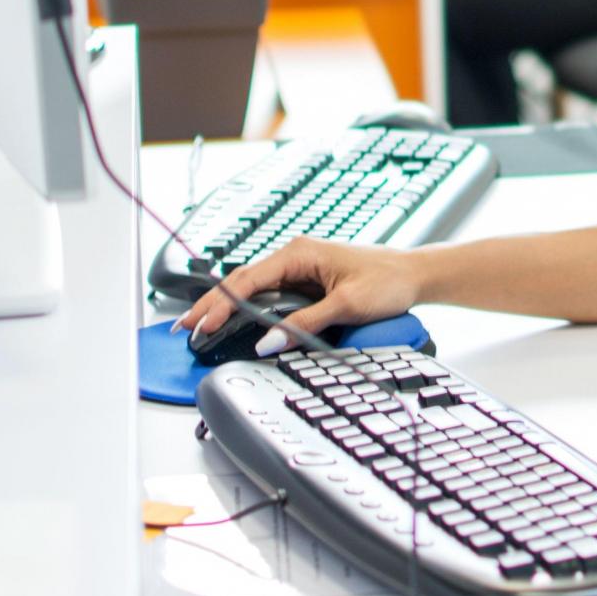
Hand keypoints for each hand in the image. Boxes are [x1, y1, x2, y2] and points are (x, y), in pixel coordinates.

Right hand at [174, 238, 423, 344]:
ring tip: (199, 326)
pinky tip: (232, 320)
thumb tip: (268, 342)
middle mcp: (294, 256)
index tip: (202, 325)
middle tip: (183, 327)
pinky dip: (246, 307)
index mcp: (299, 253)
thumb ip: (305, 324)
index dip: (221, 305)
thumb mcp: (347, 305)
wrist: (414, 274)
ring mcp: (299, 267)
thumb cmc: (387, 280)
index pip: (248, 280)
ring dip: (225, 306)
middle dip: (211, 304)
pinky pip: (268, 293)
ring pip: (252, 287)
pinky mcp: (306, 280)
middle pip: (242, 281)